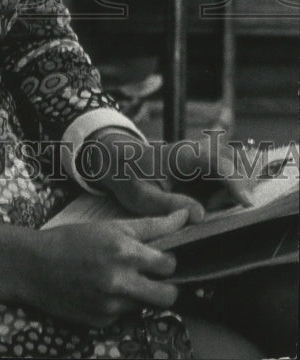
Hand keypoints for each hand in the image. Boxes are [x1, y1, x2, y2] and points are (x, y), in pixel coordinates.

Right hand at [28, 209, 186, 328]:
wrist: (34, 267)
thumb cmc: (73, 240)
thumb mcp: (110, 226)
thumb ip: (152, 225)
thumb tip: (186, 216)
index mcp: (124, 252)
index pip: (169, 265)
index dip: (168, 261)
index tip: (160, 258)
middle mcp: (120, 282)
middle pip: (168, 296)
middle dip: (166, 287)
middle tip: (153, 277)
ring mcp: (111, 306)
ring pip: (145, 306)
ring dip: (139, 295)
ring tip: (120, 280)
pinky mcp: (102, 322)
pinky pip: (124, 316)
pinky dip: (119, 305)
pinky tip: (101, 291)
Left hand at [85, 129, 254, 222]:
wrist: (121, 160)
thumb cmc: (129, 177)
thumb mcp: (141, 197)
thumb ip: (169, 205)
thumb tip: (201, 216)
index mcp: (183, 155)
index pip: (218, 163)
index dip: (236, 182)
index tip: (247, 204)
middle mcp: (198, 151)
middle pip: (235, 163)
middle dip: (237, 189)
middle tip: (213, 209)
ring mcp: (203, 156)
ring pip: (236, 167)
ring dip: (234, 190)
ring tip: (210, 207)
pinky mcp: (205, 166)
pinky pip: (228, 174)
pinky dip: (229, 190)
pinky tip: (210, 204)